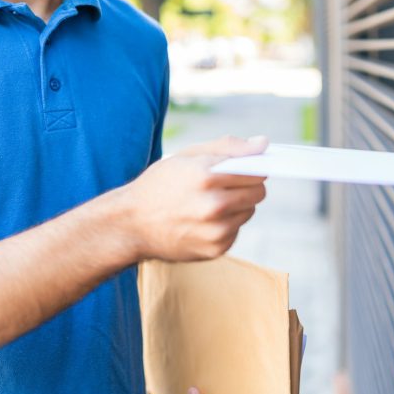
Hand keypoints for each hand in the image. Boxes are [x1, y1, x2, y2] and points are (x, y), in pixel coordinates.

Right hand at [123, 135, 267, 261]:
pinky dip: (225, 225)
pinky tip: (202, 221)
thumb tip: (262, 144)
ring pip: (249, 212)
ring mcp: (216, 230)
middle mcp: (214, 205)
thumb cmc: (158, 185)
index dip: (251, 168)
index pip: (255, 171)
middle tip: (224, 186)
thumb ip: (227, 147)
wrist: (131, 224)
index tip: (247, 169)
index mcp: (206, 176)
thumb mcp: (187, 156)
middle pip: (258, 193)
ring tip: (208, 204)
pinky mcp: (216, 249)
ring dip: (236, 206)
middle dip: (246, 187)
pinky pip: (236, 231)